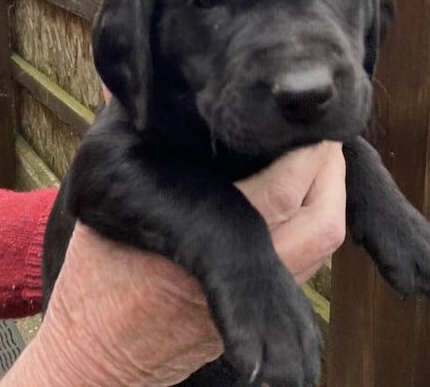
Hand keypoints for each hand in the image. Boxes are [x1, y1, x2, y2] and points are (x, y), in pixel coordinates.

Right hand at [2, 139, 344, 386]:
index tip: (305, 123)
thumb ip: (128, 135)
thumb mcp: (108, 201)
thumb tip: (125, 77)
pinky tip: (303, 201)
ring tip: (320, 162)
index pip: (282, 190)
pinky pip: (306, 272)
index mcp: (200, 236)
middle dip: (333, 174)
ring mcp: (253, 302)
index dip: (307, 155)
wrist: (96, 352)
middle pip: (318, 224)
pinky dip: (315, 229)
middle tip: (324, 136)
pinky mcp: (258, 318)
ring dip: (332, 202)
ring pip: (320, 252)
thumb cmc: (99, 271)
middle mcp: (238, 275)